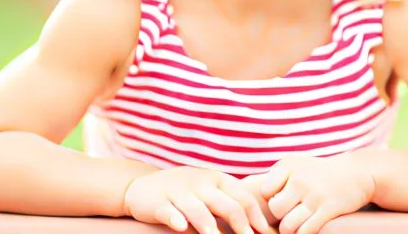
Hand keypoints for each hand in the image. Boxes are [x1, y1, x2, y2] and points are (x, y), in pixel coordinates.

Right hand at [123, 166, 274, 233]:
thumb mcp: (208, 191)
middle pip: (225, 204)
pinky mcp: (158, 201)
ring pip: (197, 209)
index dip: (255, 216)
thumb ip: (229, 204)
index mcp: (216, 179)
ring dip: (210, 226)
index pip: (242, 196)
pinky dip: (175, 218)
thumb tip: (257, 228)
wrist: (143, 186)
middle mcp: (200, 183)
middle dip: (240, 225)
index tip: (264, 233)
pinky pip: (168, 211)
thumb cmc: (185, 193)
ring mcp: (178, 191)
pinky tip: (181, 227)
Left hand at [244, 154, 374, 233]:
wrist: (356, 172)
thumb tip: (243, 189)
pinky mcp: (329, 209)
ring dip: (291, 229)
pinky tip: (309, 228)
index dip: (271, 200)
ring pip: (288, 225)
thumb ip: (274, 177)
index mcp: (287, 165)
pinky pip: (306, 231)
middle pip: (275, 210)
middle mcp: (300, 178)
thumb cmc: (318, 173)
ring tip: (298, 223)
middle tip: (290, 214)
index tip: (281, 200)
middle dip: (280, 217)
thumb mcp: (295, 165)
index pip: (265, 191)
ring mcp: (315, 194)